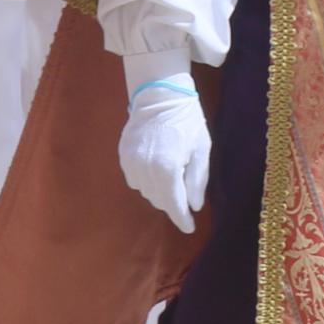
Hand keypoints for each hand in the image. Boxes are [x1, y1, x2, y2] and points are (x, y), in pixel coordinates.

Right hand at [119, 73, 211, 231]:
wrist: (159, 94)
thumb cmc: (186, 121)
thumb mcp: (201, 150)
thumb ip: (197, 180)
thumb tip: (194, 206)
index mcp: (167, 168)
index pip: (174, 203)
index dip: (182, 218)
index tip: (190, 228)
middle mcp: (145, 169)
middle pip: (159, 200)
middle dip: (173, 203)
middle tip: (185, 197)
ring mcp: (130, 162)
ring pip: (145, 192)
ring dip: (159, 192)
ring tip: (171, 179)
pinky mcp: (123, 156)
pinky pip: (134, 180)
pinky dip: (146, 182)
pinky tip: (156, 171)